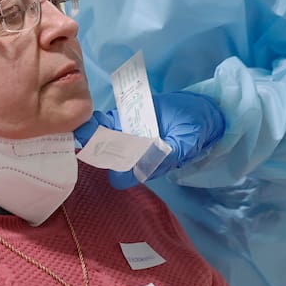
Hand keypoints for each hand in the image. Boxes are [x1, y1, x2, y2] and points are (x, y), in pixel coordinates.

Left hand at [74, 91, 225, 188]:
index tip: (107, 158)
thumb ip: (169, 153)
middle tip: (87, 139)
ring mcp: (130, 136)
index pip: (125, 176)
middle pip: (110, 157)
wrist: (200, 109)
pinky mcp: (128, 120)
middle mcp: (136, 153)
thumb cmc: (196, 130)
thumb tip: (149, 160)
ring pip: (106, 138)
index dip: (115, 170)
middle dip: (97, 150)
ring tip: (85, 126)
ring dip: (93, 133)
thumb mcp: (187, 142)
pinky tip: (93, 116)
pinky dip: (100, 120)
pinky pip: (110, 122)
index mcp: (149, 165)